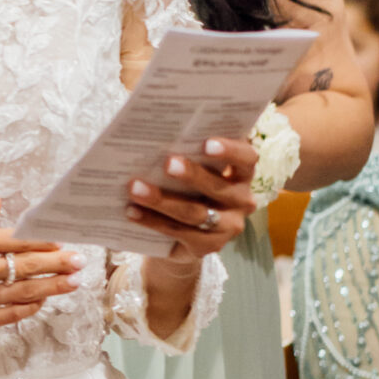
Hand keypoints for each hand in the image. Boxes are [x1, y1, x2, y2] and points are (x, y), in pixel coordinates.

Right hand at [0, 200, 79, 345]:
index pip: (12, 240)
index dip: (41, 239)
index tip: (62, 237)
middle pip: (22, 266)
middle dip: (55, 262)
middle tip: (79, 260)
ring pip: (20, 293)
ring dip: (51, 287)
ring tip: (72, 281)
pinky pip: (6, 316)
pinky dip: (26, 307)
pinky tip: (42, 300)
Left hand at [124, 135, 256, 259]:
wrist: (184, 231)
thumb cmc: (186, 183)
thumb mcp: (193, 164)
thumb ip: (186, 149)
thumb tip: (153, 131)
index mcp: (242, 172)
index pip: (246, 158)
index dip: (230, 150)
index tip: (206, 143)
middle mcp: (242, 200)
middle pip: (219, 187)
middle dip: (192, 175)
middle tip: (167, 163)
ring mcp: (228, 226)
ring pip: (195, 213)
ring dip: (162, 200)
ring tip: (135, 188)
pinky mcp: (208, 246)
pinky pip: (179, 232)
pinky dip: (152, 221)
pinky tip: (131, 211)